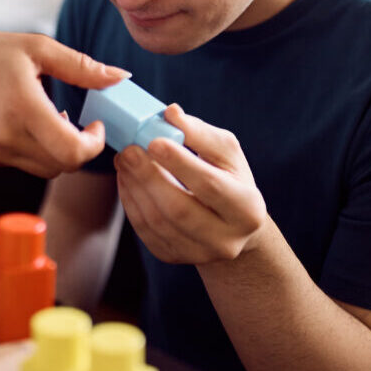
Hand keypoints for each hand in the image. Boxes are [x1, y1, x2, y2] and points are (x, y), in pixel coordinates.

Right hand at [0, 24, 127, 177]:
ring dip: (59, 150)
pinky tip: (27, 122)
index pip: (73, 152)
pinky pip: (23, 163)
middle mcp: (6, 138)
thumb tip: (121, 77)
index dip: (95, 144)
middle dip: (80, 148)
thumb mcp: (35, 48)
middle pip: (63, 166)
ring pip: (45, 169)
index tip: (97, 124)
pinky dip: (36, 149)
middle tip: (80, 122)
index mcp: (23, 109)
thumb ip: (81, 66)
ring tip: (52, 118)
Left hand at [113, 104, 269, 264]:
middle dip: (148, 177)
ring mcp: (199, 253)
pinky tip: (126, 180)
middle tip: (128, 151)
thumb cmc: (229, 178)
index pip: (210, 186)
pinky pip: (146, 231)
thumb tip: (171, 113)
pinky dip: (131, 203)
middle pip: (179, 210)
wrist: (230, 224)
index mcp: (247, 209)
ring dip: (134, 188)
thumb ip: (200, 133)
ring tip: (123, 160)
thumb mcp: (226, 153)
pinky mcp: (174, 257)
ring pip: (158, 223)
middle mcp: (226, 240)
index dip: (180, 164)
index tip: (153, 141)